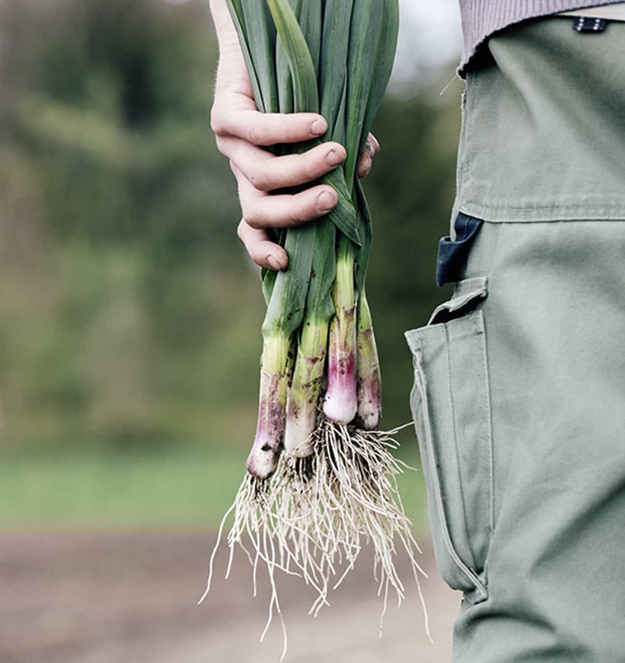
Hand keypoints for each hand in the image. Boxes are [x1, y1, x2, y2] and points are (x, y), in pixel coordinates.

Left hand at [209, 2, 379, 270]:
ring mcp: (231, 149)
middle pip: (259, 212)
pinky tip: (318, 124)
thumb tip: (362, 167)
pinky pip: (257, 132)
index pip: (254, 231)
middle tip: (332, 197)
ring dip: (303, 169)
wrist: (266, 50)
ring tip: (338, 152)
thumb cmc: (306, 102)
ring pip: (263, 176)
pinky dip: (290, 131)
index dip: (263, 251)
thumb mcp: (331, 139)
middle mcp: (244, 176)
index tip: (285, 261)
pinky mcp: (224, 116)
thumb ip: (348, 159)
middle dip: (298, 211)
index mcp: (264, 191)